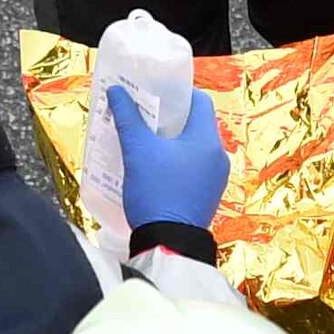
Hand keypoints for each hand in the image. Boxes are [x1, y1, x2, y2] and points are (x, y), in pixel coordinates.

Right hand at [114, 79, 230, 235]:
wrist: (167, 243)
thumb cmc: (155, 192)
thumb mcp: (137, 151)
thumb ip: (127, 117)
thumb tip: (116, 90)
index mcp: (207, 140)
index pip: (200, 101)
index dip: (178, 94)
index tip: (156, 94)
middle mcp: (218, 156)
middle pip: (196, 125)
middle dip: (170, 119)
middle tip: (145, 115)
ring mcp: (215, 178)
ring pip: (193, 148)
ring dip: (172, 142)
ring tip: (145, 140)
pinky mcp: (207, 196)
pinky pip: (193, 168)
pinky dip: (176, 162)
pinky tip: (154, 166)